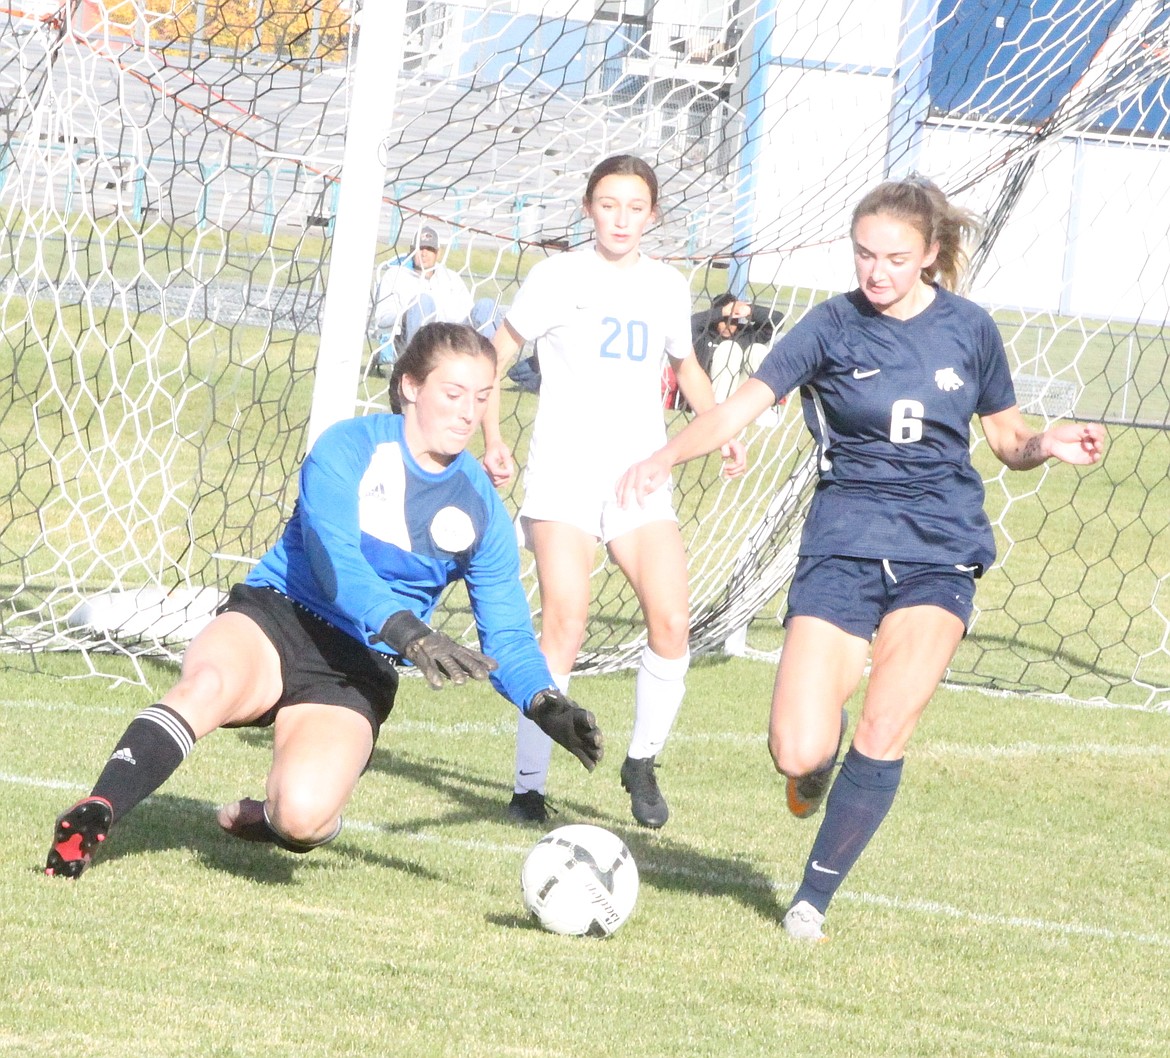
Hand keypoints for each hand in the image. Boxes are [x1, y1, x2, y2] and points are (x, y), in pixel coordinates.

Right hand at [378, 611, 497, 689]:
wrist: (413, 637)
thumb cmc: (439, 649)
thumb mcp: (455, 653)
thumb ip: (470, 660)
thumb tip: (493, 668)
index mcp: (456, 649)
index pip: (471, 655)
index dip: (482, 660)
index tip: (495, 667)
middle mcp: (448, 649)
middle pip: (462, 658)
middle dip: (472, 667)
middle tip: (483, 677)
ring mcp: (435, 652)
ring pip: (446, 663)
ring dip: (454, 671)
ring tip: (461, 682)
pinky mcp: (422, 657)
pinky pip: (428, 667)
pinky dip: (433, 675)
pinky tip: (438, 685)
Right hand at [482, 439, 514, 487]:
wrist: (492, 447)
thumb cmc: (499, 448)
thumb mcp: (505, 452)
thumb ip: (508, 461)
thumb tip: (510, 472)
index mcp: (488, 462)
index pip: (495, 472)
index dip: (504, 473)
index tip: (511, 470)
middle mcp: (484, 469)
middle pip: (495, 479)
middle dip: (505, 477)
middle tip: (511, 471)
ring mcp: (485, 474)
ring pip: (495, 484)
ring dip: (504, 481)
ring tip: (509, 474)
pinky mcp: (488, 477)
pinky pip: (495, 484)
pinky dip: (502, 483)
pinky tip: (506, 477)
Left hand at [527, 689, 603, 770]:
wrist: (550, 718)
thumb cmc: (552, 709)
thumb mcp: (551, 704)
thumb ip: (552, 700)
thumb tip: (547, 694)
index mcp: (578, 715)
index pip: (585, 716)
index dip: (588, 719)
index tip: (590, 722)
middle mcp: (584, 728)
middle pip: (593, 732)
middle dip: (596, 736)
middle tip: (597, 741)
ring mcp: (582, 739)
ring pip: (592, 745)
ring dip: (596, 751)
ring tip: (598, 757)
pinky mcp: (577, 748)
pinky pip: (584, 755)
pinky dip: (588, 762)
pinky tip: (591, 769)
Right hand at [615, 452, 671, 508]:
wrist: (660, 458)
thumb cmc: (661, 468)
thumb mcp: (662, 478)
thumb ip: (652, 486)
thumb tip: (643, 493)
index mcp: (643, 470)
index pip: (639, 487)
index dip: (639, 498)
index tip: (642, 506)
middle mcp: (633, 469)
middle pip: (627, 486)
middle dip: (625, 498)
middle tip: (625, 508)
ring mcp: (629, 470)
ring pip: (621, 484)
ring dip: (619, 495)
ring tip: (619, 505)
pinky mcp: (627, 471)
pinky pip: (619, 480)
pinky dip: (617, 489)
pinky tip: (617, 496)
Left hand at [720, 437, 747, 478]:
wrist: (724, 440)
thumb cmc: (722, 440)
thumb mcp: (722, 443)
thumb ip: (724, 448)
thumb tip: (725, 456)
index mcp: (740, 450)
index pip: (740, 462)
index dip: (732, 467)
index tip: (724, 467)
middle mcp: (743, 454)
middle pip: (742, 467)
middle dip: (733, 472)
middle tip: (724, 473)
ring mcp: (742, 457)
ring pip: (742, 470)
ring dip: (734, 475)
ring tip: (725, 476)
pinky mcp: (739, 460)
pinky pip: (739, 469)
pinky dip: (734, 474)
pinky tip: (726, 474)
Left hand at [1044, 421, 1105, 465]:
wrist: (1052, 442)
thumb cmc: (1064, 433)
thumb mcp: (1078, 429)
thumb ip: (1089, 433)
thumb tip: (1096, 440)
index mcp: (1090, 434)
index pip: (1101, 432)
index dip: (1098, 430)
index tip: (1089, 427)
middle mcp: (1090, 442)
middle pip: (1101, 440)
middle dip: (1098, 437)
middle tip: (1091, 434)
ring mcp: (1087, 451)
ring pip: (1099, 450)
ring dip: (1099, 446)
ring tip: (1095, 444)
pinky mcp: (1084, 459)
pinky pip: (1093, 460)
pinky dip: (1096, 458)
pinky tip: (1096, 454)